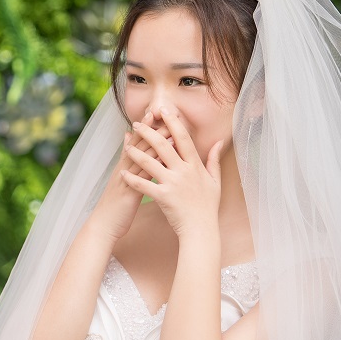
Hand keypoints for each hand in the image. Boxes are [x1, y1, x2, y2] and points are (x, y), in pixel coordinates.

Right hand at [89, 111, 171, 241]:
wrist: (103, 226)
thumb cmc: (115, 206)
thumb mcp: (120, 182)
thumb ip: (126, 163)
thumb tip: (128, 145)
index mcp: (124, 167)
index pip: (136, 143)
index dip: (146, 127)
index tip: (157, 112)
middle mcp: (124, 170)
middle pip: (139, 145)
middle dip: (152, 128)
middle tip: (164, 112)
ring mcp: (126, 180)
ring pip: (142, 158)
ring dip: (157, 144)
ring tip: (170, 130)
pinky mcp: (130, 192)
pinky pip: (144, 177)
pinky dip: (155, 166)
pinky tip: (167, 160)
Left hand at [121, 107, 222, 236]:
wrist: (201, 229)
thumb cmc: (208, 206)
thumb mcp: (215, 181)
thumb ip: (214, 160)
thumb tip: (219, 142)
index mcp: (195, 166)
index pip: (183, 138)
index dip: (173, 122)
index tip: (164, 110)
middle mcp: (184, 172)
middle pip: (164, 146)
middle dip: (149, 132)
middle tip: (138, 123)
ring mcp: (173, 184)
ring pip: (150, 163)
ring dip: (136, 152)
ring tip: (126, 145)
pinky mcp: (163, 197)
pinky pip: (144, 185)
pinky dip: (132, 178)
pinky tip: (122, 172)